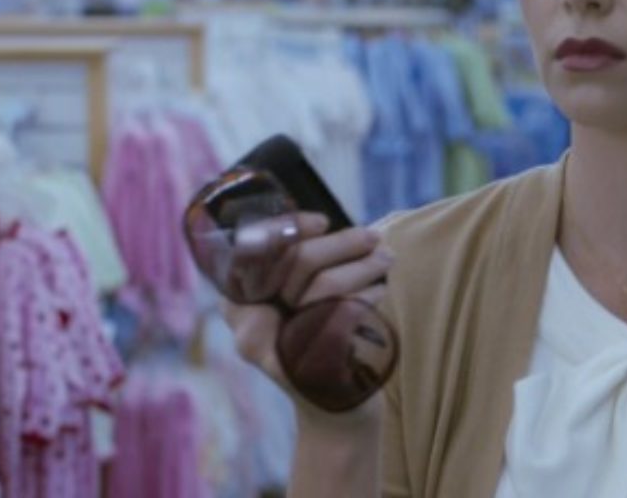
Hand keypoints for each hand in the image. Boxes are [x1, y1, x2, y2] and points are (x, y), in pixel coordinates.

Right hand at [220, 211, 391, 419]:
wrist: (337, 406)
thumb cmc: (320, 341)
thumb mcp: (301, 299)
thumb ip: (299, 266)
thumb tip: (323, 222)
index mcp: (240, 302)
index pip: (250, 249)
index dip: (286, 228)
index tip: (321, 220)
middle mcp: (250, 327)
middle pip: (298, 261)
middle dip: (343, 242)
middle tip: (374, 238)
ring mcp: (280, 349)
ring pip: (326, 285)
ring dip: (364, 264)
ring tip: (386, 258)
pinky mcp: (315, 366)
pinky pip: (347, 315)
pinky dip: (369, 296)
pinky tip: (380, 291)